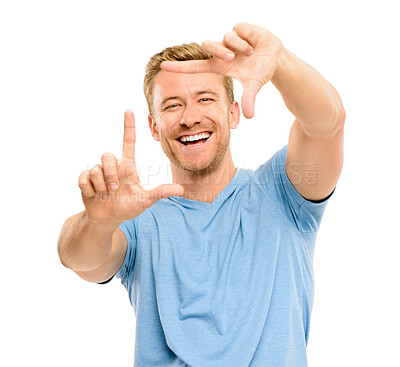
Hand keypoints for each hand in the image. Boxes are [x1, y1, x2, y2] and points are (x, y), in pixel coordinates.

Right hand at [78, 110, 183, 226]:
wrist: (108, 218)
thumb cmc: (128, 206)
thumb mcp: (145, 200)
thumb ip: (160, 193)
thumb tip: (180, 189)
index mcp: (127, 166)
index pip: (128, 141)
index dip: (129, 126)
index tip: (129, 110)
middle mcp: (113, 166)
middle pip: (107, 155)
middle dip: (110, 173)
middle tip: (114, 189)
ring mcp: (98, 172)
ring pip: (95, 168)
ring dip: (101, 185)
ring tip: (106, 195)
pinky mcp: (85, 180)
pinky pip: (84, 178)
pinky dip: (90, 190)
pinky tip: (94, 195)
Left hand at [161, 22, 282, 118]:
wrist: (275, 57)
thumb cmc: (260, 71)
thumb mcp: (254, 85)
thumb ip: (249, 99)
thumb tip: (249, 117)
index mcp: (219, 65)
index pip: (194, 66)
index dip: (179, 66)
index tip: (163, 66)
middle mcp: (221, 51)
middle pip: (207, 44)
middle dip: (220, 51)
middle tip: (234, 58)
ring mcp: (230, 38)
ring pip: (225, 37)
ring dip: (239, 46)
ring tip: (251, 53)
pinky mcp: (240, 28)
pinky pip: (238, 29)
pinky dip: (248, 37)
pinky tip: (254, 42)